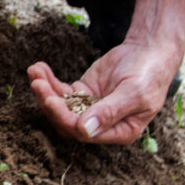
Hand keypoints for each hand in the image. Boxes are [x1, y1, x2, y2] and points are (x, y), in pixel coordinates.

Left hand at [27, 38, 180, 143]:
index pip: (84, 133)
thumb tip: (85, 131)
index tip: (51, 100)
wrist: (149, 51)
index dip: (65, 118)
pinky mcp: (82, 92)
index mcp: (119, 132)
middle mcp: (101, 124)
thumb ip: (110, 112)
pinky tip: (38, 68)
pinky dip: (48, 81)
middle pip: (67, 121)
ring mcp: (89, 108)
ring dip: (44, 90)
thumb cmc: (148, 74)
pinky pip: (61, 91)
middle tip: (37, 84)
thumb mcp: (134, 93)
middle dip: (49, 103)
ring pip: (60, 106)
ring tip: (34, 72)